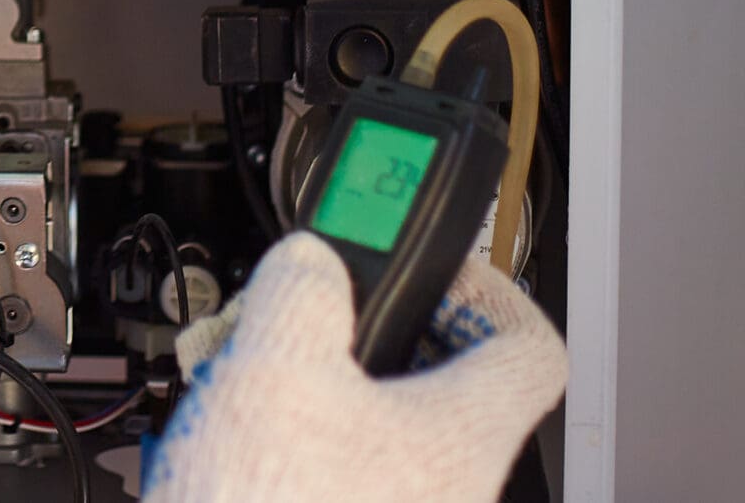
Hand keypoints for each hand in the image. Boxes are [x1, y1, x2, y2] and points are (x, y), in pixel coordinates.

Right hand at [144, 233, 567, 502]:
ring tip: (230, 375)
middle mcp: (448, 489)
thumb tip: (311, 263)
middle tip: (295, 317)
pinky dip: (278, 440)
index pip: (528, 347)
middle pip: (426, 381)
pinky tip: (216, 434)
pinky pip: (326, 471)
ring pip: (363, 425)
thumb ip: (304, 290)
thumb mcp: (275, 364)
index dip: (484, 289)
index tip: (428, 265)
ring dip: (297, 384)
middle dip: (346, 334)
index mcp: (462, 435)